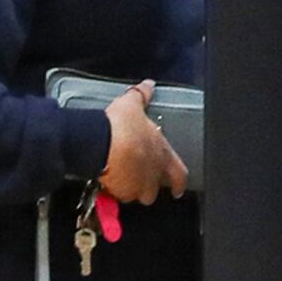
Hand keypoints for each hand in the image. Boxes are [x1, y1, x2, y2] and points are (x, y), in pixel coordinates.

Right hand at [101, 80, 188, 203]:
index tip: (178, 189)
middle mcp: (154, 173)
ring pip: (138, 195)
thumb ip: (142, 95)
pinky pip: (118, 195)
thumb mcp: (133, 104)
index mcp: (163, 154)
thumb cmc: (121, 126)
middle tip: (139, 180)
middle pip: (155, 190)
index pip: (179, 175)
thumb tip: (148, 85)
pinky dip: (114, 190)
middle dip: (149, 187)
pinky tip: (108, 180)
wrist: (102, 142)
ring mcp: (138, 185)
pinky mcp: (120, 191)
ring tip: (121, 180)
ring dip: (132, 189)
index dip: (179, 182)